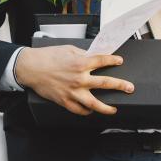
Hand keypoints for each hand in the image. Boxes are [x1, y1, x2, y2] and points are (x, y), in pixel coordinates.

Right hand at [15, 45, 133, 115]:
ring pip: (95, 104)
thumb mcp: (67, 49)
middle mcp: (80, 79)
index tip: (119, 61)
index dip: (113, 60)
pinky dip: (87, 111)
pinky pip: (80, 110)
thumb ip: (83, 54)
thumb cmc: (47, 57)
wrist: (30, 68)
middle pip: (106, 83)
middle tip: (129, 88)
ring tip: (113, 109)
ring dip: (107, 108)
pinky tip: (91, 111)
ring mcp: (73, 92)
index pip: (103, 61)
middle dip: (121, 85)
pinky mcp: (65, 101)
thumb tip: (94, 56)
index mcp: (81, 63)